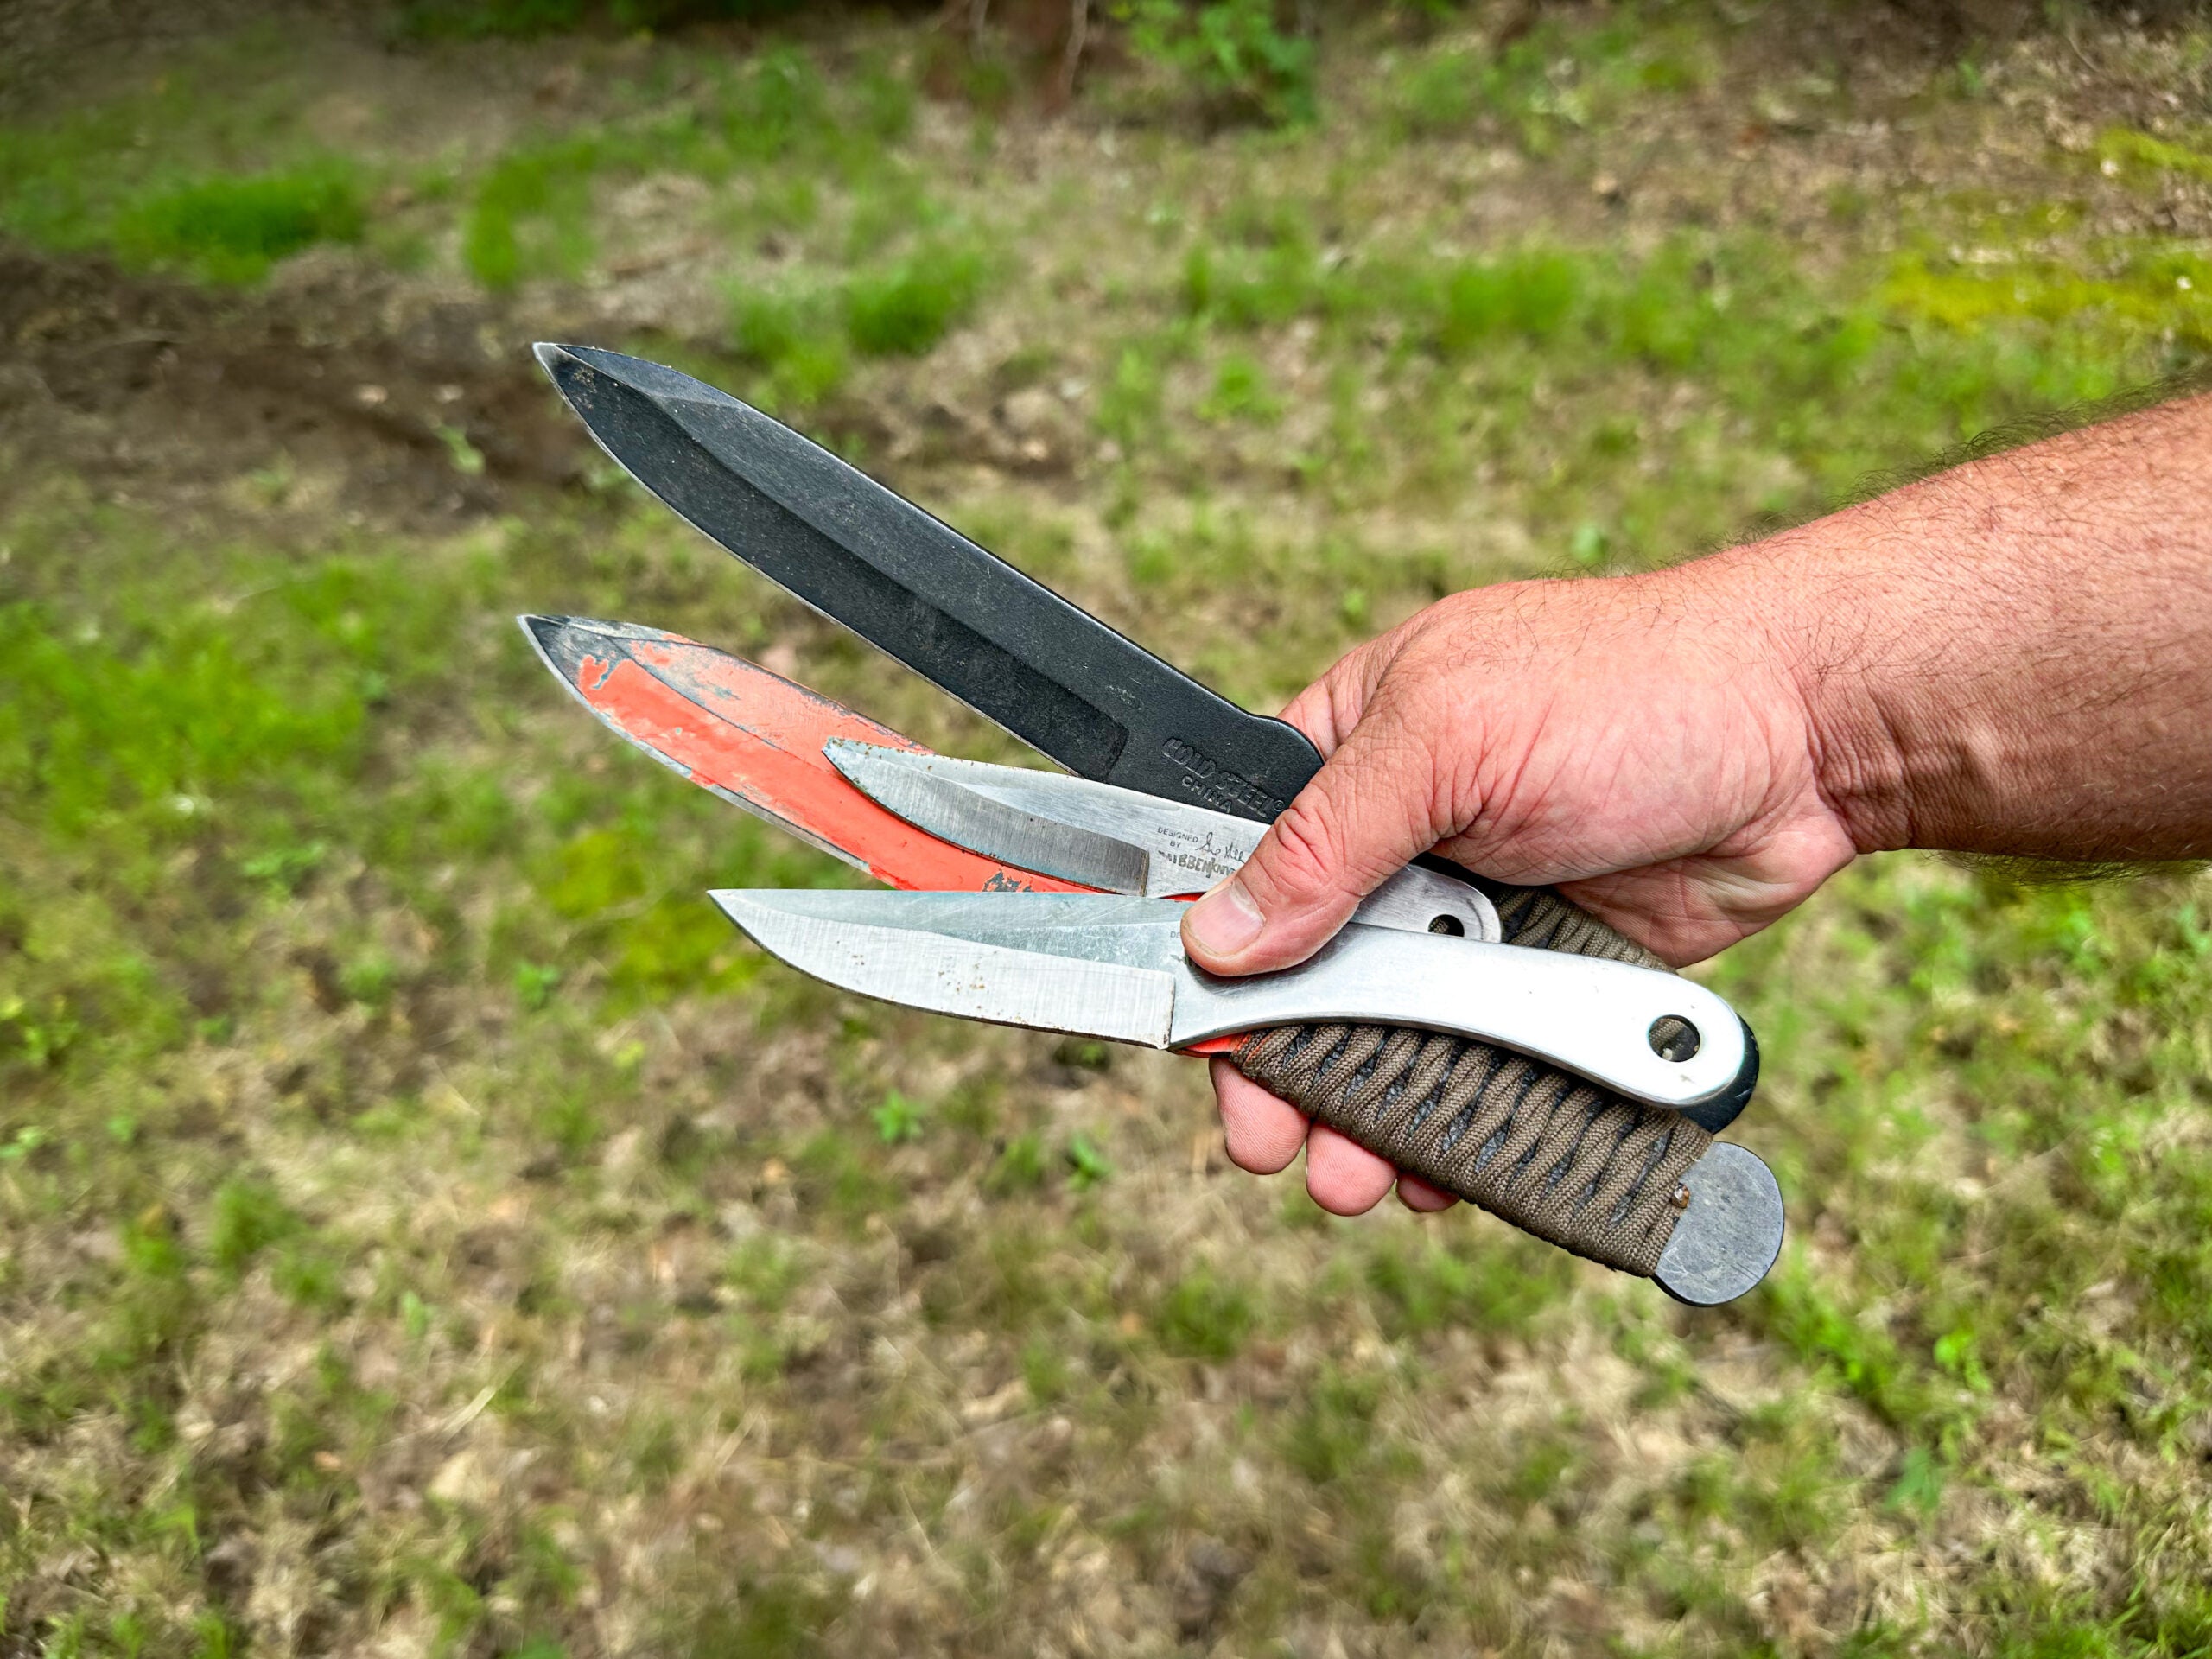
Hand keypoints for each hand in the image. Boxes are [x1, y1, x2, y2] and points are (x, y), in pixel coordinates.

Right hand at [1183, 560, 1859, 1214]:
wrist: (1810, 738)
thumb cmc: (1633, 689)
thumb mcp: (1450, 743)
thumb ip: (1328, 841)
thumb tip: (1221, 937)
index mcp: (1352, 747)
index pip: (1240, 861)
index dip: (1212, 955)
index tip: (1194, 1038)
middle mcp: (1401, 835)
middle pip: (1305, 970)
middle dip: (1282, 1065)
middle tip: (1265, 1144)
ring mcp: (1475, 908)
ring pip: (1390, 1029)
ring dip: (1362, 1110)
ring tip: (1350, 1179)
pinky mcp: (1544, 971)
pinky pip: (1477, 1058)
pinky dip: (1454, 1116)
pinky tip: (1435, 1167)